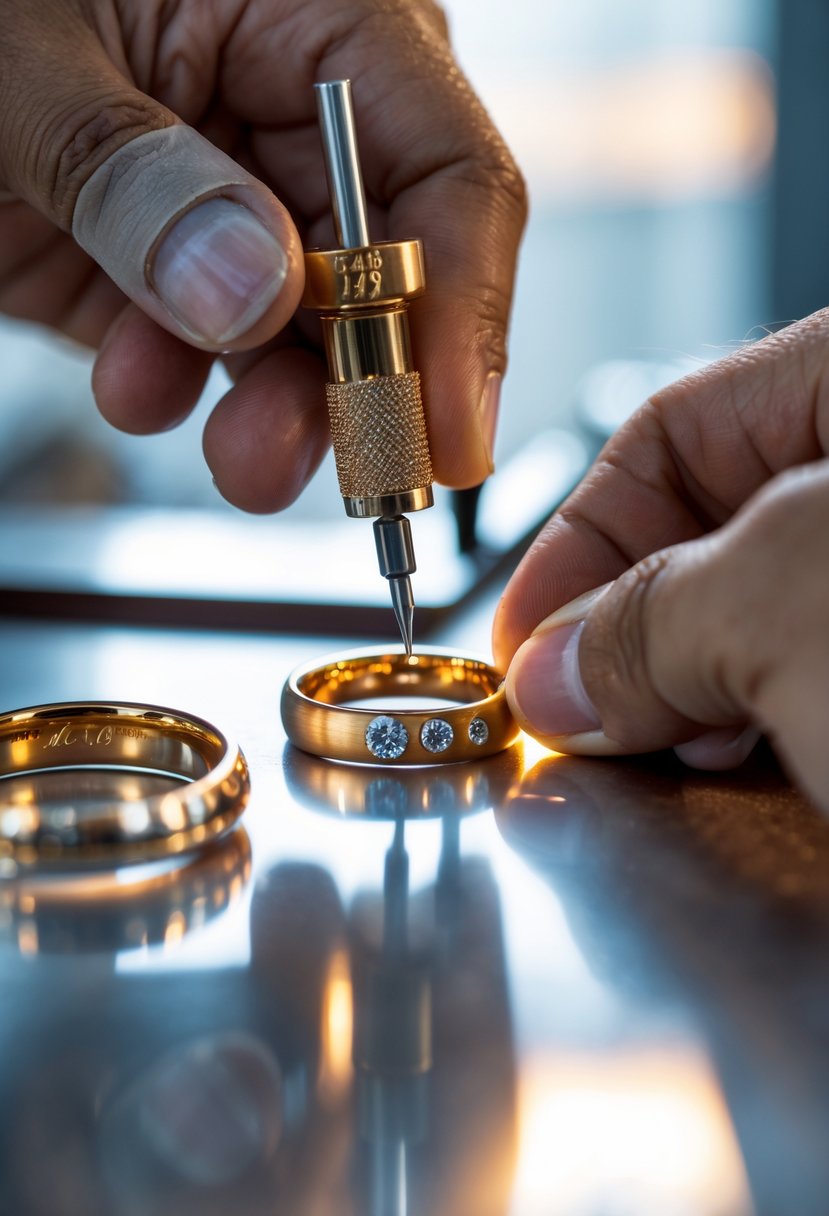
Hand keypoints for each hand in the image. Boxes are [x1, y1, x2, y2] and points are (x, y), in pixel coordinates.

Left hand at [0, 0, 524, 509]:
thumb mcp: (22, 52)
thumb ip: (136, 172)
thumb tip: (255, 291)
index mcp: (312, 15)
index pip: (449, 173)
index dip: (466, 311)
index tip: (451, 430)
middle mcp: (291, 118)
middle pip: (398, 279)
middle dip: (377, 391)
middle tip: (366, 477)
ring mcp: (229, 204)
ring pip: (308, 341)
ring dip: (284, 417)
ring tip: (249, 461)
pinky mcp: (166, 274)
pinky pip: (206, 359)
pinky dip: (177, 395)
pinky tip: (135, 384)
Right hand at [493, 309, 828, 812]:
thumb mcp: (795, 601)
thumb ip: (653, 623)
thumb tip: (553, 671)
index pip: (674, 428)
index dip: (579, 536)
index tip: (522, 635)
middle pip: (713, 530)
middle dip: (634, 630)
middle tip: (585, 709)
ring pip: (767, 616)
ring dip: (701, 694)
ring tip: (672, 754)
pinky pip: (817, 680)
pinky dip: (777, 730)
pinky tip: (761, 773)